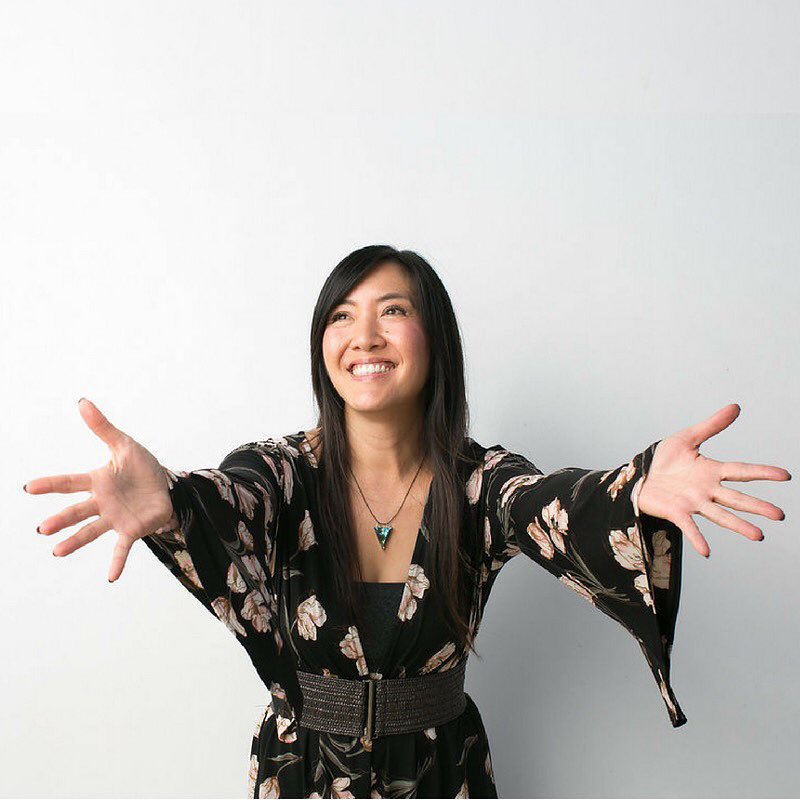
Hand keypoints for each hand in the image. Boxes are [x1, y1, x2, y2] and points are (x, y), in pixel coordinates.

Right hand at [24, 398, 173, 581]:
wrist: (168, 486)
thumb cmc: (142, 467)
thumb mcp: (124, 445)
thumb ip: (103, 427)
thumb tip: (82, 402)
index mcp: (98, 481)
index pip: (70, 482)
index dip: (51, 484)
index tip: (29, 487)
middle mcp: (102, 502)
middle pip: (77, 511)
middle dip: (61, 520)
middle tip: (43, 529)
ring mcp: (115, 518)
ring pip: (92, 531)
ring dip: (76, 542)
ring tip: (57, 552)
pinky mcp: (132, 530)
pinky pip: (122, 548)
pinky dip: (117, 562)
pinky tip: (110, 578)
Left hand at [636, 403, 790, 557]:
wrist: (639, 475)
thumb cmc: (663, 459)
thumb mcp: (686, 438)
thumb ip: (711, 425)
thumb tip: (735, 407)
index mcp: (711, 471)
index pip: (741, 470)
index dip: (762, 472)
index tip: (786, 476)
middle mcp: (706, 489)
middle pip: (736, 498)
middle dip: (757, 506)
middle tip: (779, 515)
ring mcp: (693, 502)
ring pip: (720, 515)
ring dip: (738, 526)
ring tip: (758, 536)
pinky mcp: (676, 512)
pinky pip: (688, 526)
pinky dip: (697, 538)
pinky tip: (706, 551)